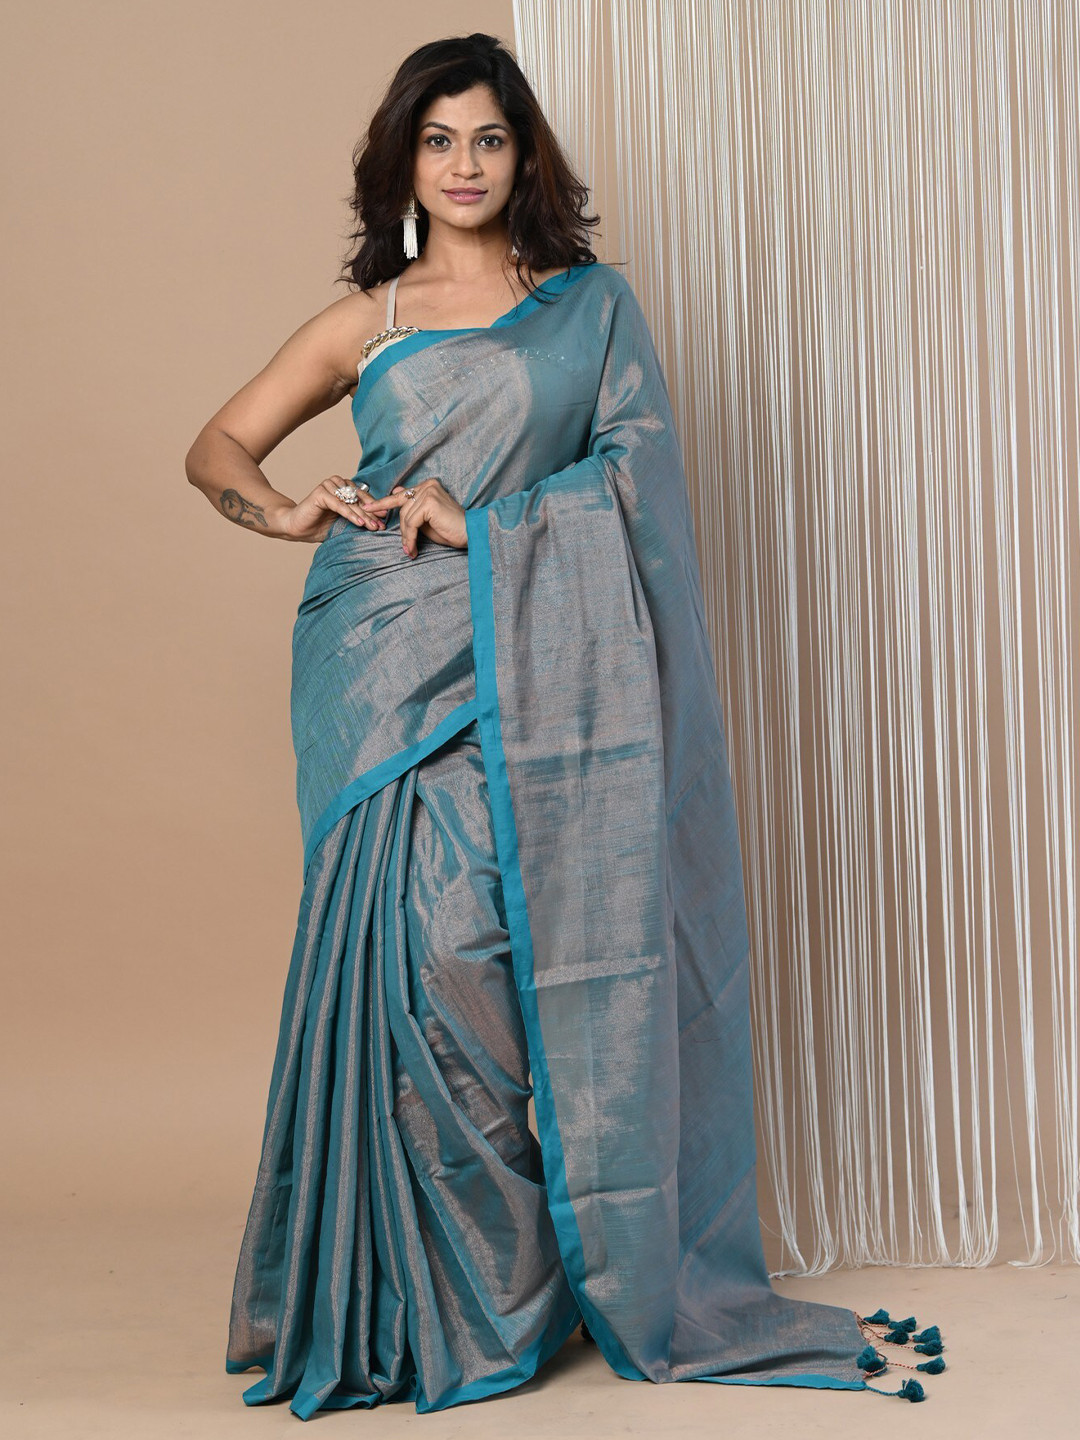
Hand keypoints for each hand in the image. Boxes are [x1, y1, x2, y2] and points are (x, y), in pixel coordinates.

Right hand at [273, 475, 388, 543]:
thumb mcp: (344, 522)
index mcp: (344, 488)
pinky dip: (349, 514)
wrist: (298, 528)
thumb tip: (378, 523)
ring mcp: (328, 486)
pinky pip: (339, 504)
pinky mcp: (320, 492)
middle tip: (381, 525)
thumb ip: (357, 518)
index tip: (385, 519)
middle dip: (371, 513)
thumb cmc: (320, 526)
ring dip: (362, 514)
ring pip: (350, 501)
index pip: (363, 497)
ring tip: (372, 526)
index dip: (374, 508)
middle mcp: (337, 484)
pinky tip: (359, 523)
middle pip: (358, 498)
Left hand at [364, 478, 467, 557]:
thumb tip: (394, 493)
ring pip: (405, 517)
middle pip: (401, 507)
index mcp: (427, 485)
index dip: (382, 502)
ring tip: (411, 550)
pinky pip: (411, 523)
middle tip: (401, 545)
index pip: (400, 494)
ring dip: (406, 537)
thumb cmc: (450, 529)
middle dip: (399, 528)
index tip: (366, 507)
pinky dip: (410, 538)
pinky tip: (413, 548)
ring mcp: (428, 492)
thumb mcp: (426, 519)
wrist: (471, 534)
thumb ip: (411, 510)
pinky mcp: (429, 503)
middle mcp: (427, 485)